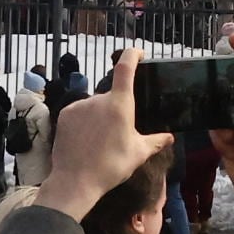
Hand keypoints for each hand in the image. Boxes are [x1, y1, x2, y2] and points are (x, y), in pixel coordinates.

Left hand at [34, 52, 154, 217]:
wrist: (76, 181)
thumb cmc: (112, 166)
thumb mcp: (139, 154)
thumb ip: (156, 141)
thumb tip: (170, 137)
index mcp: (120, 104)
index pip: (126, 68)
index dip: (132, 55)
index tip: (138, 53)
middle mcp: (98, 99)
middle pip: (111, 95)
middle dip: (117, 109)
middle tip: (119, 132)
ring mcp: (79, 106)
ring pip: (95, 105)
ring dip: (100, 116)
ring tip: (101, 140)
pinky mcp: (64, 114)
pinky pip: (79, 112)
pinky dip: (85, 121)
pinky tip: (86, 140)